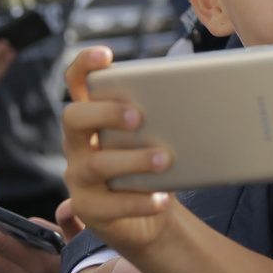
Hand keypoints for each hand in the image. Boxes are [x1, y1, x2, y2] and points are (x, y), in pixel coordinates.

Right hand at [59, 45, 178, 254]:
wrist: (151, 217)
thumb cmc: (153, 167)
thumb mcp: (155, 137)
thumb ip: (162, 116)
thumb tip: (199, 95)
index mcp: (92, 118)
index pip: (76, 83)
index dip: (84, 65)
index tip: (106, 55)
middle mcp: (77, 144)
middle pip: (74, 118)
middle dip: (106, 113)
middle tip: (139, 117)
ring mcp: (78, 177)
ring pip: (95, 163)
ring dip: (133, 160)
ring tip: (165, 159)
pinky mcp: (88, 210)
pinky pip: (109, 205)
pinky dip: (139, 200)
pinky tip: (161, 198)